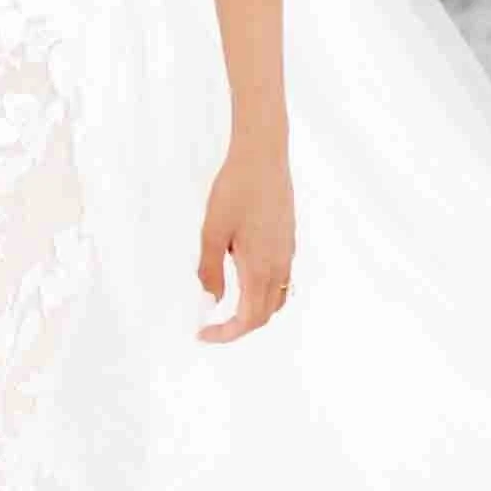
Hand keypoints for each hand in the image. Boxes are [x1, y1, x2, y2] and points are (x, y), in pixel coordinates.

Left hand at [196, 139, 295, 343]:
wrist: (264, 156)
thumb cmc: (236, 189)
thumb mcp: (212, 231)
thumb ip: (210, 270)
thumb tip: (211, 300)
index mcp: (260, 268)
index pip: (248, 319)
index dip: (226, 334)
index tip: (203, 334)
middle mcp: (280, 266)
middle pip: (264, 315)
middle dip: (238, 327)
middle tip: (211, 326)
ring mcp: (287, 254)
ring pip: (276, 299)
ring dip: (253, 312)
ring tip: (227, 308)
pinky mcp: (288, 241)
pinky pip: (281, 281)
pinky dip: (263, 294)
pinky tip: (244, 279)